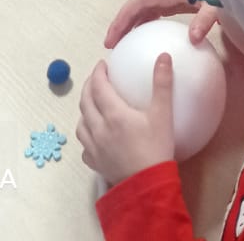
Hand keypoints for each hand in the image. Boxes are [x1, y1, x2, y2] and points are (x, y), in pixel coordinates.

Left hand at [77, 55, 174, 186]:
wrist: (147, 186)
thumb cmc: (156, 149)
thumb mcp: (163, 114)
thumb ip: (162, 84)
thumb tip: (163, 56)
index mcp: (113, 114)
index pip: (98, 86)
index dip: (98, 72)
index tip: (102, 64)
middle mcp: (99, 129)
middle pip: (85, 102)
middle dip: (88, 87)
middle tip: (97, 79)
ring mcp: (94, 148)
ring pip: (80, 124)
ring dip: (84, 110)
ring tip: (93, 105)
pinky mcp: (95, 163)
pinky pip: (84, 146)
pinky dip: (86, 135)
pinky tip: (95, 136)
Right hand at [104, 0, 218, 48]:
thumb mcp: (217, 4)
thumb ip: (206, 18)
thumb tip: (192, 38)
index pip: (140, 1)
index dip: (123, 17)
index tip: (112, 37)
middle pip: (137, 4)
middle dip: (122, 22)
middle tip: (111, 45)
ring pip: (145, 8)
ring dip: (131, 23)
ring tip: (123, 44)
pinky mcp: (179, 1)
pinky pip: (155, 12)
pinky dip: (145, 24)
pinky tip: (145, 40)